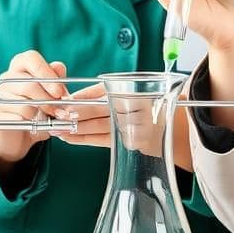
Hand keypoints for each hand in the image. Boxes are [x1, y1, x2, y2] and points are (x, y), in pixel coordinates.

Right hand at [0, 51, 74, 167]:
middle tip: (60, 111)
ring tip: (50, 119)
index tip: (59, 91)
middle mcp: (6, 78)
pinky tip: (35, 126)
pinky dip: (31, 125)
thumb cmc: (37, 110)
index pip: (31, 58)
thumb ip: (55, 81)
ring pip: (25, 105)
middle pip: (29, 84)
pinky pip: (18, 119)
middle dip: (48, 100)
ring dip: (41, 115)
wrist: (20, 136)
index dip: (47, 73)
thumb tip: (58, 67)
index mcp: (20, 66)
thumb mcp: (50, 95)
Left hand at [51, 84, 194, 170]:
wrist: (178, 128)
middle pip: (99, 111)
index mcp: (135, 90)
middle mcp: (137, 108)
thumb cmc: (148, 104)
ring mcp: (135, 127)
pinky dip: (85, 140)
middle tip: (55, 116)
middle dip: (74, 114)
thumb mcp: (129, 89)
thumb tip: (72, 98)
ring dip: (75, 129)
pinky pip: (103, 141)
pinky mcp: (132, 143)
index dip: (80, 99)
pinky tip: (70, 138)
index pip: (102, 94)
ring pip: (99, 127)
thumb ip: (102, 92)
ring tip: (57, 128)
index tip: (62, 102)